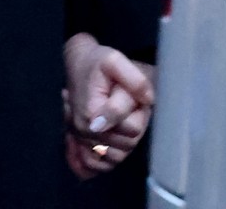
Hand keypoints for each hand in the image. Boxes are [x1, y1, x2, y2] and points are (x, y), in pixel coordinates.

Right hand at [62, 32, 154, 178]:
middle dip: (133, 126)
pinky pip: (101, 165)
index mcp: (92, 113)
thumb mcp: (116, 61)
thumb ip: (134, 80)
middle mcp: (84, 131)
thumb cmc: (97, 63)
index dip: (138, 112)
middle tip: (128, 106)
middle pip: (127, 145)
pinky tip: (115, 139)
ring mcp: (82, 141)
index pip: (132, 130)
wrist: (78, 65)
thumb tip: (146, 101)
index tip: (132, 97)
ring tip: (121, 118)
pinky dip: (111, 157)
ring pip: (118, 157)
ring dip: (125, 141)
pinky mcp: (81, 146)